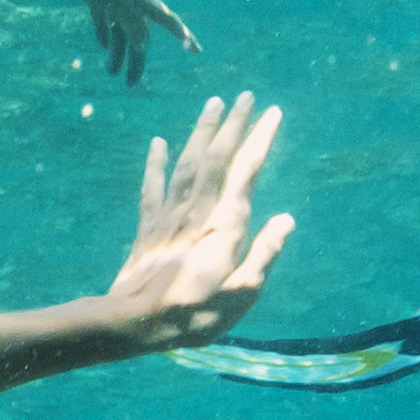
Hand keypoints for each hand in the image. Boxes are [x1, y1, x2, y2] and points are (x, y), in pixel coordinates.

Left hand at [69, 0, 183, 82]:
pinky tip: (102, 45)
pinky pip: (104, 20)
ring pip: (120, 31)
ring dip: (118, 52)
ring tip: (111, 73)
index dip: (183, 36)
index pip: (168, 23)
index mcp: (140, 3)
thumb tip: (143, 43)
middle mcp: (131, 2)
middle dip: (136, 61)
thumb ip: (130, 23)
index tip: (196, 50)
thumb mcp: (114, 3)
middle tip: (130, 85)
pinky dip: (105, 33)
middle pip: (138, 37)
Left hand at [99, 91, 294, 349]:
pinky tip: (157, 142)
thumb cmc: (193, 316)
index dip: (260, 140)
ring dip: (201, 132)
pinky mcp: (147, 230)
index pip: (246, 172)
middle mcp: (197, 212)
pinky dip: (155, 164)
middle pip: (217, 158)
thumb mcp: (241, 295)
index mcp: (224, 226)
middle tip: (246, 96)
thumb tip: (287, 220)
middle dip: (233, 125)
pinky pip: (152, 189)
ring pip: (187, 164)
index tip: (273, 113)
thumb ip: (264, 255)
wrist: (133, 323)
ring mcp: (169, 218)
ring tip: (212, 104)